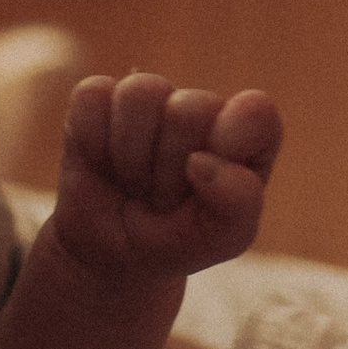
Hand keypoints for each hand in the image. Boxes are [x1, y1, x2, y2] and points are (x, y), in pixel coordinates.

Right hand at [49, 72, 279, 289]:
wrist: (112, 256)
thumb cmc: (177, 240)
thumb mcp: (222, 239)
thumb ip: (238, 204)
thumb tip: (202, 161)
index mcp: (245, 135)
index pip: (255, 113)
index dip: (229, 146)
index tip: (202, 183)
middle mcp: (201, 108)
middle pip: (189, 109)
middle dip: (168, 169)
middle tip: (162, 197)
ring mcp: (150, 99)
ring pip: (141, 93)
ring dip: (130, 156)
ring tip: (134, 181)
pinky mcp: (99, 97)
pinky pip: (94, 97)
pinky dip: (92, 142)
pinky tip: (103, 163)